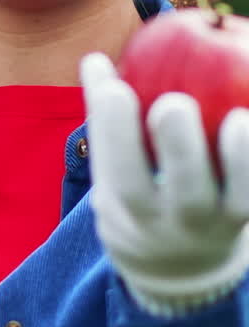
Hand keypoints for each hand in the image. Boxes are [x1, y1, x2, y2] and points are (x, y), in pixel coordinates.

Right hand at [80, 52, 248, 314]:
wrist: (177, 266)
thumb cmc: (139, 193)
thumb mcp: (113, 170)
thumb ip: (105, 117)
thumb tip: (94, 60)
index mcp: (134, 212)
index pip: (120, 174)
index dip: (115, 133)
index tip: (115, 89)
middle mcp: (178, 226)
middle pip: (181, 195)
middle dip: (178, 149)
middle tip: (173, 104)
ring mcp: (219, 227)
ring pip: (237, 201)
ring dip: (240, 160)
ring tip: (239, 117)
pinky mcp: (248, 217)